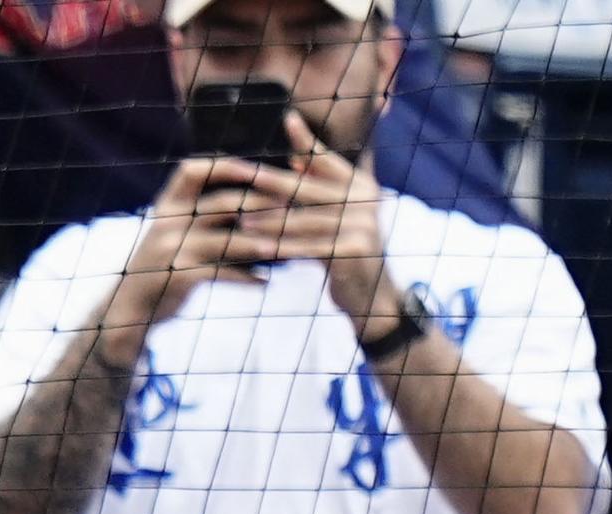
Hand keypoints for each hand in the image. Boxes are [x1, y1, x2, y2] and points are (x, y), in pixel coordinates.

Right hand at [101, 155, 283, 362]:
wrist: (127, 311)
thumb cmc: (159, 269)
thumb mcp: (171, 235)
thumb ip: (200, 217)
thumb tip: (250, 200)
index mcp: (166, 206)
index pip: (193, 170)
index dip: (226, 166)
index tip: (257, 168)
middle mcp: (167, 222)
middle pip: (221, 203)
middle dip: (259, 203)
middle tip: (291, 206)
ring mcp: (171, 249)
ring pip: (226, 240)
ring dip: (260, 243)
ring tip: (285, 247)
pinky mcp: (178, 276)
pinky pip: (221, 273)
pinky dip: (245, 278)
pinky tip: (265, 283)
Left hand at [233, 123, 400, 330]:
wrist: (371, 296)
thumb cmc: (345, 254)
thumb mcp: (335, 217)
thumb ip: (319, 189)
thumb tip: (296, 160)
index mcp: (361, 184)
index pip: (328, 159)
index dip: (307, 141)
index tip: (287, 119)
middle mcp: (366, 198)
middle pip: (310, 189)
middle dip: (274, 183)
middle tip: (244, 175)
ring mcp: (363, 222)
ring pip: (305, 220)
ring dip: (270, 220)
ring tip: (240, 219)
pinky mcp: (356, 248)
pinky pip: (309, 247)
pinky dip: (282, 248)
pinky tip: (258, 248)